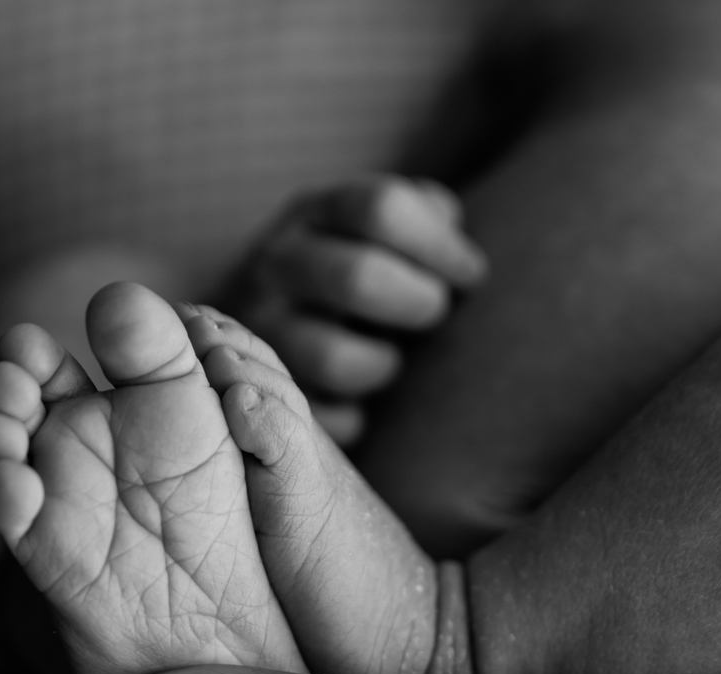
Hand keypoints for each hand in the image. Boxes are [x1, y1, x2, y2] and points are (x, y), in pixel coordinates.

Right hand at [225, 176, 485, 445]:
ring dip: (383, 364)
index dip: (440, 245)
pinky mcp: (259, 393)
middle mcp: (275, 265)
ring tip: (392, 361)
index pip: (379, 209)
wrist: (249, 324)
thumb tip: (448, 230)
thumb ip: (422, 217)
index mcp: (313, 213)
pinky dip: (354, 418)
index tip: (470, 276)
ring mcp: (258, 331)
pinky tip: (361, 402)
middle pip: (357, 278)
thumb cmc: (348, 273)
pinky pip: (322, 417)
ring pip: (333, 357)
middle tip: (435, 315)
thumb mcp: (373, 228)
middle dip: (419, 303)